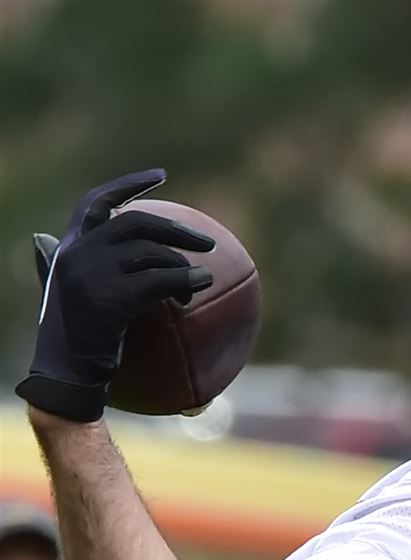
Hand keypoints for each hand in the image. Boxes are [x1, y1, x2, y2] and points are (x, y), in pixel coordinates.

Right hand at [15, 169, 215, 421]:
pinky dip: (186, 280)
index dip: (128, 185)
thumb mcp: (73, 293)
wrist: (67, 374)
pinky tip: (204, 283)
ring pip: (152, 253)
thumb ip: (72, 263)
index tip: (160, 175)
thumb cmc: (78, 337)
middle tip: (207, 243)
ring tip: (204, 279)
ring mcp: (90, 274)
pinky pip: (160, 280)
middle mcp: (75, 254)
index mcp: (66, 248)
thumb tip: (44, 236)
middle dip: (176, 230)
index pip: (95, 203)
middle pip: (135, 223)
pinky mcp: (109, 298)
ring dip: (184, 265)